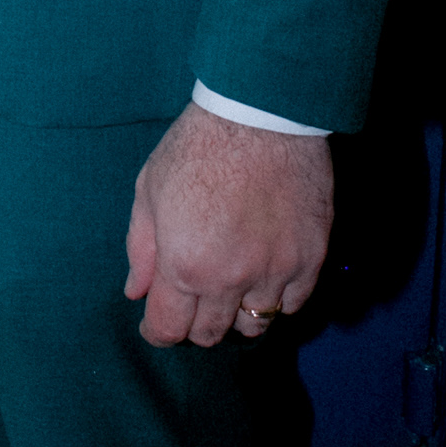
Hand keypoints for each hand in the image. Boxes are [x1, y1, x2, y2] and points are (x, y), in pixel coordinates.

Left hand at [123, 103, 331, 347]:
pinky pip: (293, 304)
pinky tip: (264, 278)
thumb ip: (140, 247)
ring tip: (230, 291)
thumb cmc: (197, 145)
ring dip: (237, 315)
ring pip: (255, 325)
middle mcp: (230, 280)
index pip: (169, 329)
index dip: (158, 332)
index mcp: (184, 264)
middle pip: (211, 334)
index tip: (156, 324)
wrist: (261, 113)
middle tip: (192, 301)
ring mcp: (274, 273)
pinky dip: (276, 300)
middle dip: (194, 324)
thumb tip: (136, 291)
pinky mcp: (309, 260)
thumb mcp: (149, 188)